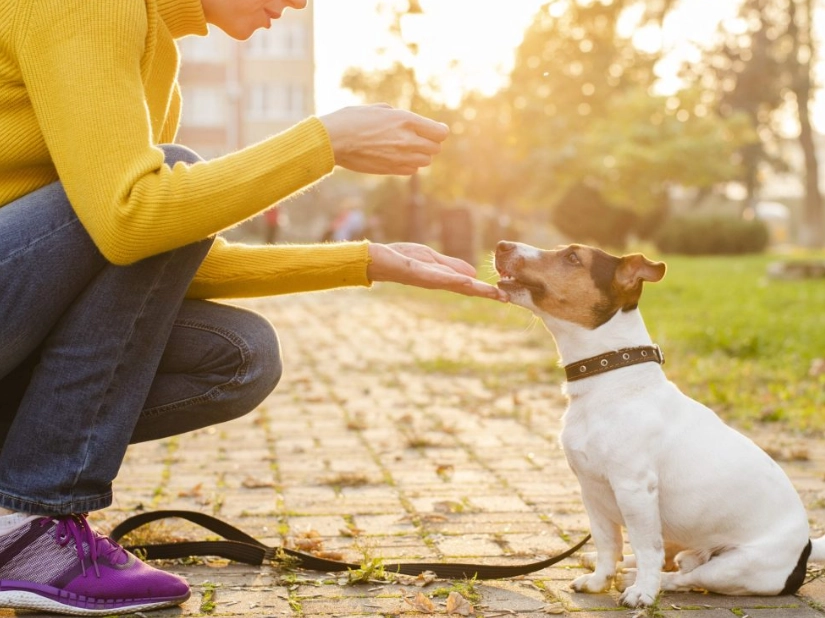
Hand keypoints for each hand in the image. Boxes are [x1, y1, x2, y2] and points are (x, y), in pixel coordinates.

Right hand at [319, 104, 448, 175]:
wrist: (334, 140)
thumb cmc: (352, 119)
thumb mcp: (379, 109)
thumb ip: (399, 115)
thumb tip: (409, 121)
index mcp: (405, 120)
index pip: (440, 132)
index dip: (439, 131)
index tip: (435, 130)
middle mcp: (407, 140)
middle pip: (435, 148)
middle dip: (430, 143)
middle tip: (420, 139)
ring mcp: (400, 158)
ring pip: (425, 161)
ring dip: (420, 155)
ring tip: (407, 148)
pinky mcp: (391, 170)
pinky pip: (412, 171)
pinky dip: (409, 165)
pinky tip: (398, 157)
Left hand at [367, 242, 508, 301]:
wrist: (377, 259)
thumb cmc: (402, 258)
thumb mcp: (431, 259)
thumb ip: (451, 266)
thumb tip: (474, 275)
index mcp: (442, 278)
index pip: (467, 286)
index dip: (486, 290)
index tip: (505, 296)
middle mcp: (437, 281)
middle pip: (465, 289)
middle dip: (485, 293)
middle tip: (505, 299)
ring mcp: (427, 278)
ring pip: (454, 284)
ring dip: (474, 289)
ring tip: (492, 292)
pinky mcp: (416, 272)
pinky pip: (436, 277)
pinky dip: (453, 279)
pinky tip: (466, 281)